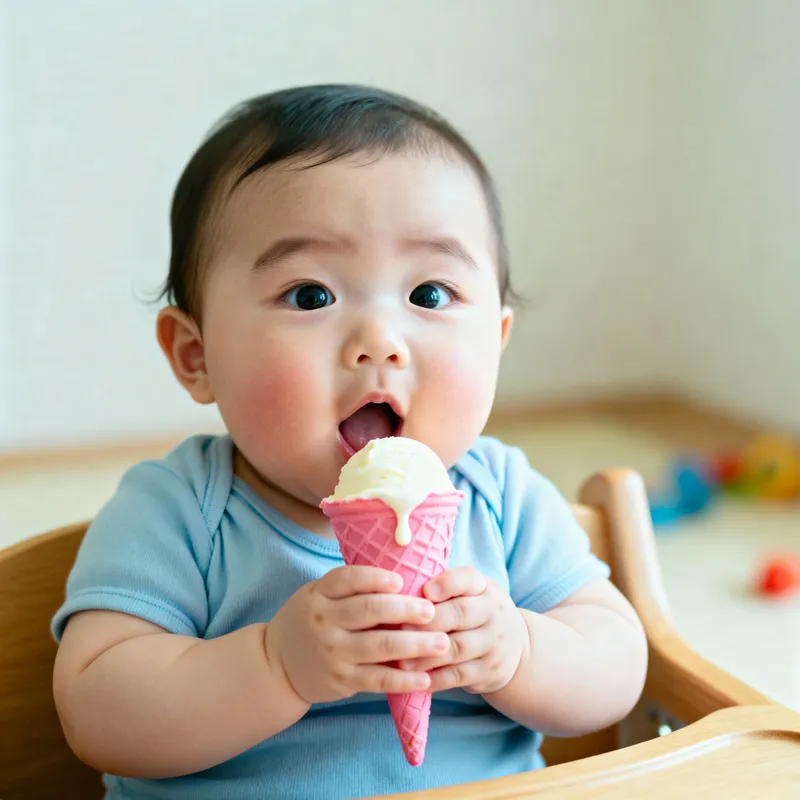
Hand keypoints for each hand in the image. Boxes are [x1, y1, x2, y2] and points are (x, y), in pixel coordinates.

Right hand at [267, 566, 449, 704]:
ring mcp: (333, 651)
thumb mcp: (318, 596)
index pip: (348, 578)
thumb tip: (402, 577)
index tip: (402, 580)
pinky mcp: (342, 679)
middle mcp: (325, 620)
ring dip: (416, 644)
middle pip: (370, 610)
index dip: (376, 578)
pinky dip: (404, 679)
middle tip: (432, 611)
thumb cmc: (310, 621)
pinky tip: (426, 677)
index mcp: (320, 593)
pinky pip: (378, 679)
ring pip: (380, 646)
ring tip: (442, 643)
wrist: (276, 665)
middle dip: (406, 609)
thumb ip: (350, 588)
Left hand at [403, 567, 528, 694]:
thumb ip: (444, 589)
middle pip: (460, 613)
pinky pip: (459, 675)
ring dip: (427, 655)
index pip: (467, 579)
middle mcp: (494, 612)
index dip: (446, 584)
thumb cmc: (476, 613)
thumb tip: (398, 591)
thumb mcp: (470, 593)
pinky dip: (436, 678)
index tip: (426, 590)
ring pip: (457, 648)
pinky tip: (416, 679)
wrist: (517, 647)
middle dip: (429, 621)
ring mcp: (494, 643)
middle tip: (400, 628)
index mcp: (484, 587)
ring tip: (401, 660)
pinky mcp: (490, 671)